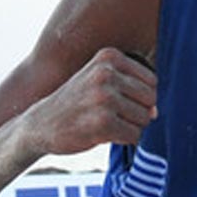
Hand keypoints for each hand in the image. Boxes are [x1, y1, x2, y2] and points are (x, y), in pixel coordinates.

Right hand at [25, 48, 157, 155]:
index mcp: (109, 56)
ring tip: (107, 123)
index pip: (152, 80)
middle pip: (151, 98)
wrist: (40, 124)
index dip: (141, 96)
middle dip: (139, 111)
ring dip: (131, 126)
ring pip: (145, 118)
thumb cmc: (79, 101)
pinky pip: (134, 135)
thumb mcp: (102, 79)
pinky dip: (125, 139)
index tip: (119, 100)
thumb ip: (134, 87)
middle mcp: (106, 73)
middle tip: (114, 114)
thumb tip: (156, 111)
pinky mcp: (102, 123)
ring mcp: (104, 98)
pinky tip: (104, 134)